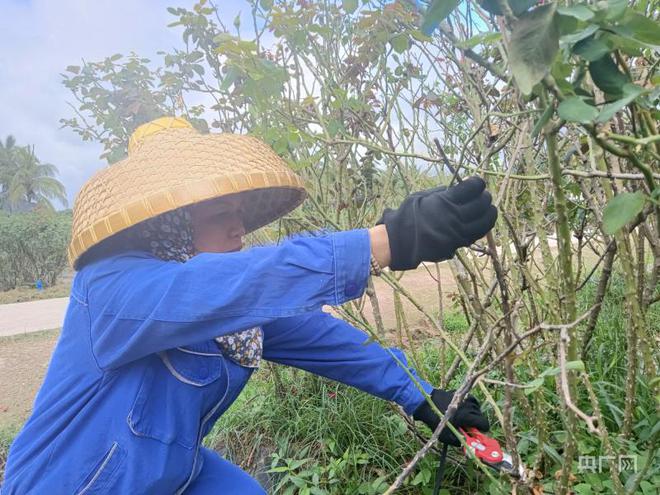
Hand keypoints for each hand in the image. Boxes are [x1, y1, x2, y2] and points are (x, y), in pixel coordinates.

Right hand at [377, 177, 496, 270]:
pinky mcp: (457, 244)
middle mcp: (454, 216)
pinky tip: (481, 223)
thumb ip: (440, 192)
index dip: (478, 183)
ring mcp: (457, 232)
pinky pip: (476, 235)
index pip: (472, 188)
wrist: (399, 241)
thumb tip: (456, 188)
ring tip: (489, 209)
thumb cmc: (406, 216)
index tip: (476, 183)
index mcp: (445, 201)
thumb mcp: (421, 197)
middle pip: (482, 204)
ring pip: (484, 222)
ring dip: (490, 213)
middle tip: (484, 195)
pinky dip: (482, 227)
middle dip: (485, 197)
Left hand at [412, 389, 489, 445]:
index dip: (483, 430)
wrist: (425, 404)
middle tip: (471, 428)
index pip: (484, 423)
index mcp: (467, 416)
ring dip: (475, 414)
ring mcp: (464, 398)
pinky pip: (471, 400)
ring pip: (477, 407)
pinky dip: (471, 405)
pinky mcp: (460, 394)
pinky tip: (465, 410)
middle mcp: (468, 406)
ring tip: (468, 419)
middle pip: (481, 416)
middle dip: (478, 423)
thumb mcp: (446, 436)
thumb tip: (467, 445)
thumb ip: (459, 441)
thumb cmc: (435, 421)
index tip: (478, 433)